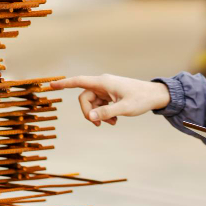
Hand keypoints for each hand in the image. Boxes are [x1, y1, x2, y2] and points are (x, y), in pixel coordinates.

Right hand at [48, 74, 170, 126]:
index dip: (64, 84)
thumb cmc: (141, 99)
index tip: (51, 85)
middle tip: (99, 124)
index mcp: (104, 82)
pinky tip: (114, 120)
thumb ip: (106, 113)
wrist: (155, 96)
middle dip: (89, 113)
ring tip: (112, 123)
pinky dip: (104, 114)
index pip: (79, 81)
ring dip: (99, 115)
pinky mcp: (111, 95)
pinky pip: (100, 105)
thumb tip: (91, 118)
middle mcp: (103, 84)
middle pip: (84, 98)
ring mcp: (106, 89)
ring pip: (92, 104)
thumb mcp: (124, 109)